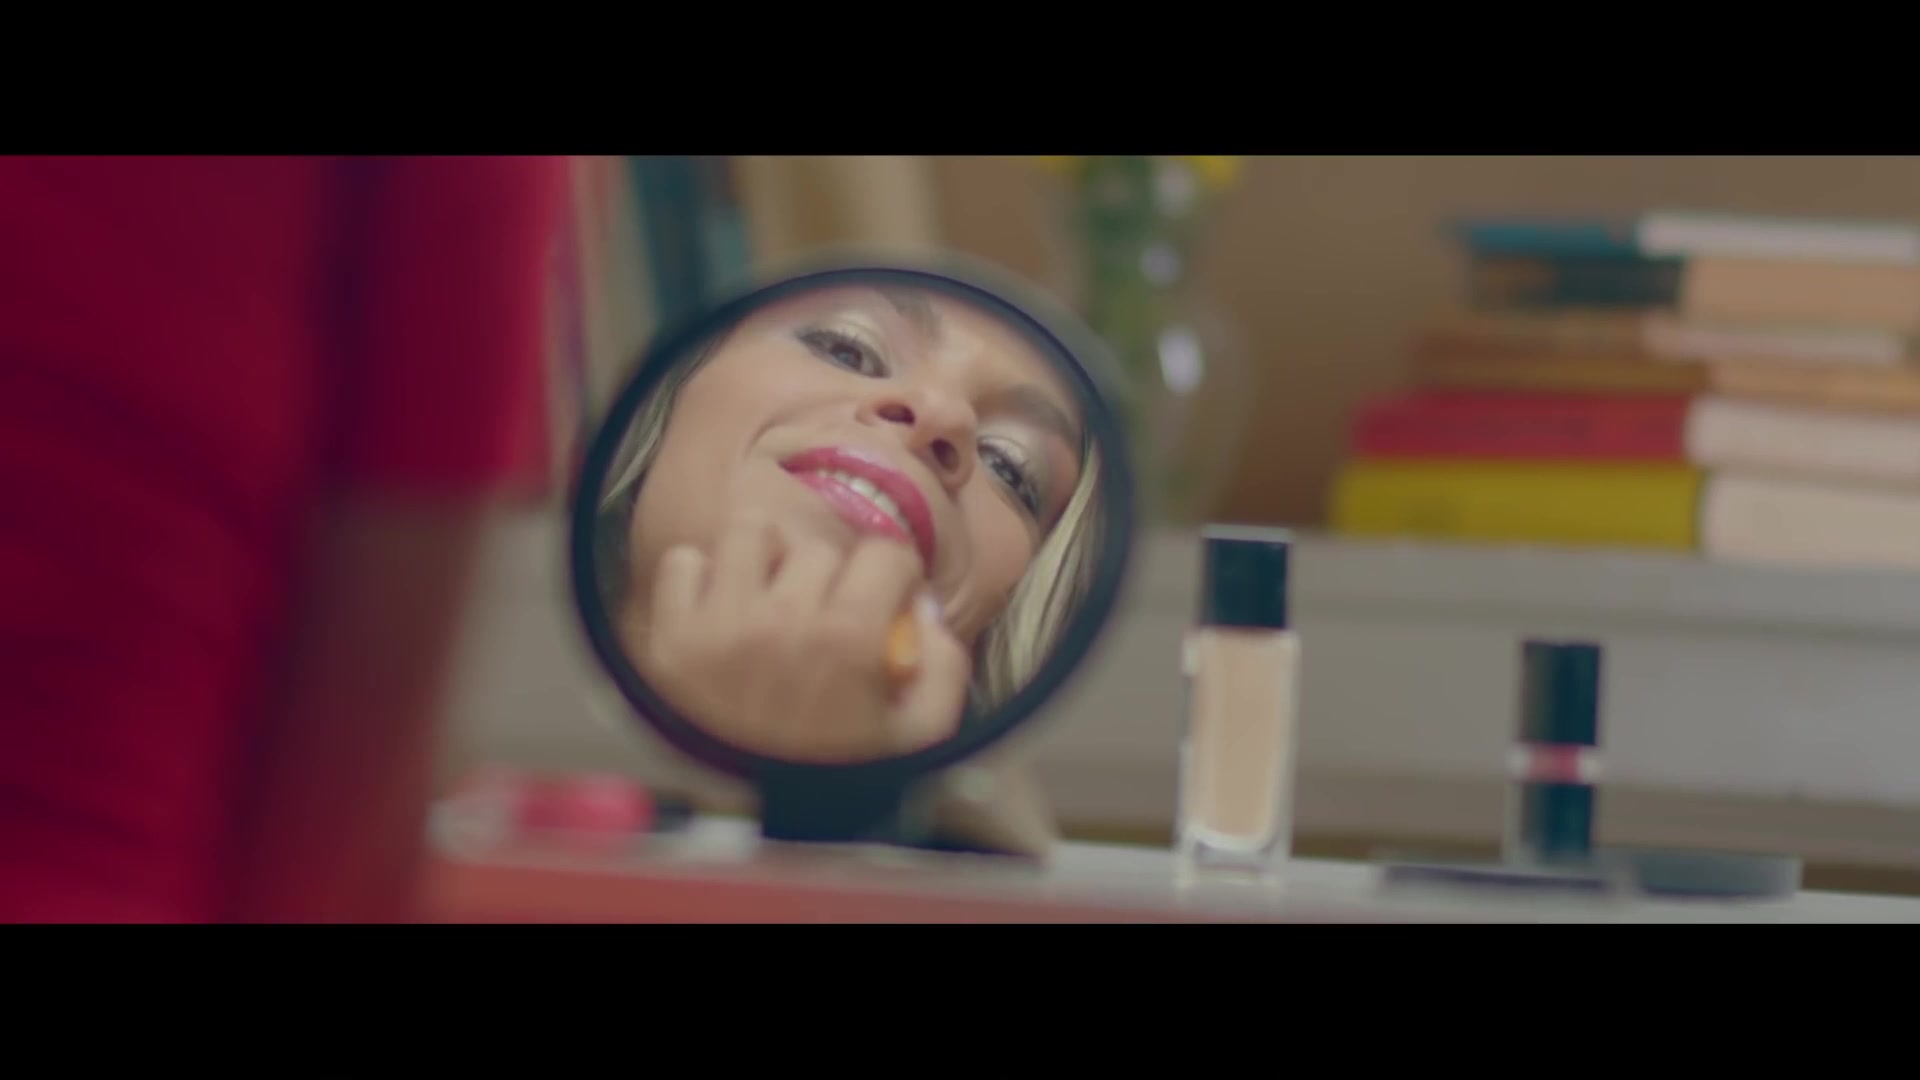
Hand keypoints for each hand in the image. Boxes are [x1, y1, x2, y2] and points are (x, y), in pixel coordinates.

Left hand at [633, 514, 970, 762]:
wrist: (748, 821)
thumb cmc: (836, 776)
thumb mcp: (920, 738)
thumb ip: (944, 668)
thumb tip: (923, 611)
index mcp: (848, 640)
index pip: (884, 554)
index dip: (893, 576)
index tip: (884, 597)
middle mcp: (782, 622)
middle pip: (819, 549)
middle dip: (831, 578)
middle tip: (825, 615)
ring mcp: (719, 626)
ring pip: (749, 534)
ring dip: (764, 559)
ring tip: (769, 597)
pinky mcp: (670, 637)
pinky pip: (683, 563)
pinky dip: (699, 579)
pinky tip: (719, 612)